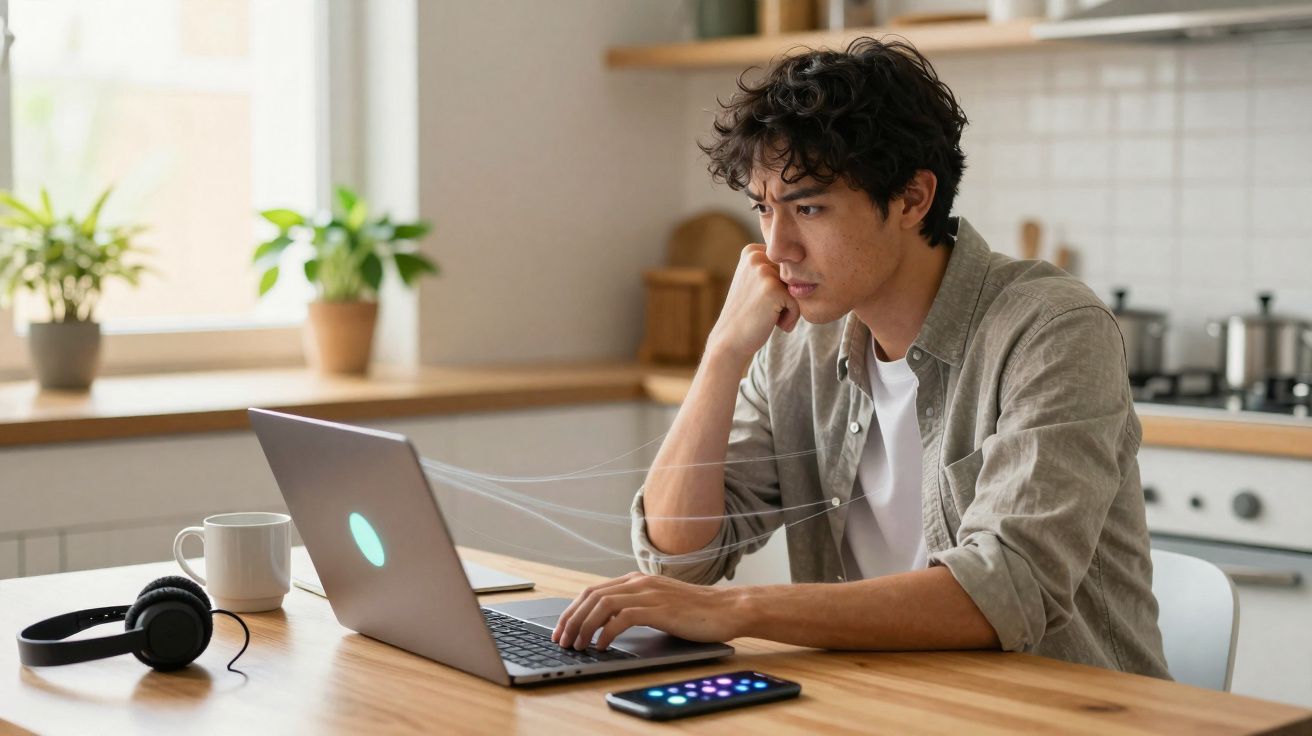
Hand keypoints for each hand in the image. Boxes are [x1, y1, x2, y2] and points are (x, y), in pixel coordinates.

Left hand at [549, 572, 741, 651]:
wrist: (727, 609)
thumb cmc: (696, 612)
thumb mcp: (660, 605)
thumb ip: (636, 607)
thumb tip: (606, 625)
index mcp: (637, 580)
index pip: (593, 591)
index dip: (572, 610)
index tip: (561, 629)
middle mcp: (639, 582)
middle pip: (591, 596)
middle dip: (571, 619)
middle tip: (561, 640)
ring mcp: (649, 594)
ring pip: (602, 605)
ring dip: (584, 627)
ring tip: (577, 645)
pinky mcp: (659, 609)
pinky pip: (622, 617)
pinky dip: (606, 632)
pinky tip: (602, 646)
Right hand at [705, 244, 799, 362]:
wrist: (730, 341)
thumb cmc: (748, 315)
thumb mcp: (755, 282)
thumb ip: (776, 268)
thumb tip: (807, 260)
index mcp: (752, 251)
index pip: (788, 266)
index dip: (781, 287)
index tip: (759, 298)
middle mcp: (756, 256)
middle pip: (794, 276)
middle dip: (785, 297)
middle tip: (762, 309)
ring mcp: (763, 271)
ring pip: (797, 289)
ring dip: (788, 308)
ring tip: (767, 315)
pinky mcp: (772, 288)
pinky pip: (798, 304)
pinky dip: (789, 319)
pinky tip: (770, 322)